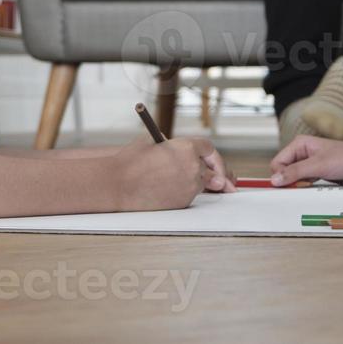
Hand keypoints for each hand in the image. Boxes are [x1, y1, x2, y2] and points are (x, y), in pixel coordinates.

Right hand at [112, 137, 233, 211]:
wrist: (119, 184)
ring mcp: (189, 186)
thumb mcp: (153, 141)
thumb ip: (174, 145)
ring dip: (198, 184)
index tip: (215, 163)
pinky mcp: (183, 202)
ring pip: (202, 185)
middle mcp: (192, 167)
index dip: (213, 156)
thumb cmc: (131, 161)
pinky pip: (189, 197)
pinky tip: (168, 190)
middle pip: (214, 171)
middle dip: (218, 175)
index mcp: (187, 147)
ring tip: (181, 181)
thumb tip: (180, 149)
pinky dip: (184, 194)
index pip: (209, 150)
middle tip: (224, 182)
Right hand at [269, 135, 342, 185]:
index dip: (281, 175)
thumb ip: (296, 172)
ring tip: (310, 186)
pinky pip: (303, 183)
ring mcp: (309, 164)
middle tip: (302, 186)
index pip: (278, 163)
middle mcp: (303, 153)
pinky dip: (305, 188)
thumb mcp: (319, 165)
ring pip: (293, 178)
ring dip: (298, 185)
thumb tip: (276, 179)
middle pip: (284, 171)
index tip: (288, 185)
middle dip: (290, 181)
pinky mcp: (316, 174)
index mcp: (300, 144)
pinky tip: (314, 189)